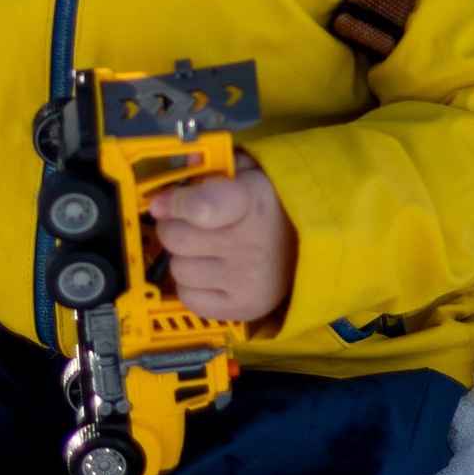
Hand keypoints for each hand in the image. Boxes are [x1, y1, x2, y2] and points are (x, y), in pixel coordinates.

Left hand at [146, 160, 295, 328]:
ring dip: (184, 257)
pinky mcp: (244, 308)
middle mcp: (251, 245)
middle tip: (188, 223)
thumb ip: (210, 167)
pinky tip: (210, 272)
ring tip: (205, 248)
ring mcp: (247, 281)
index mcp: (253, 202)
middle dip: (173, 226)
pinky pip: (189, 298)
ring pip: (178, 269)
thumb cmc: (271, 202)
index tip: (164, 202)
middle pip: (176, 239)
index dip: (174, 203)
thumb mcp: (247, 171)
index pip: (200, 208)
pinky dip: (192, 285)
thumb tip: (173, 178)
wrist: (309, 242)